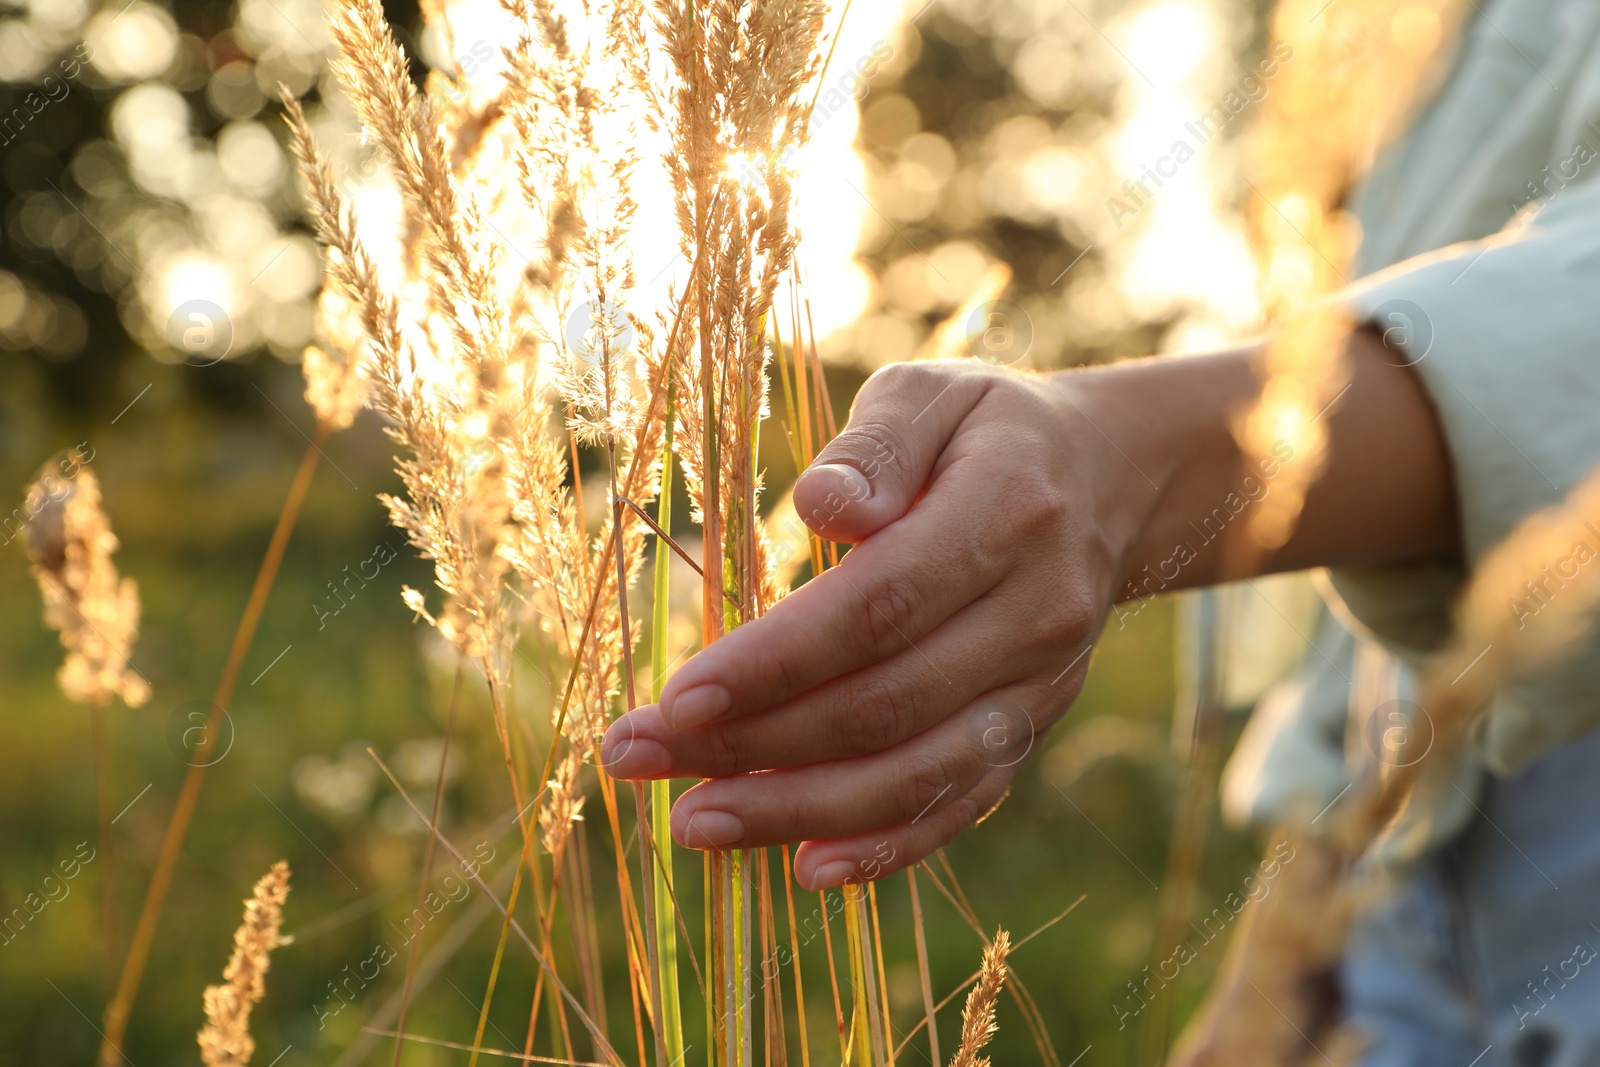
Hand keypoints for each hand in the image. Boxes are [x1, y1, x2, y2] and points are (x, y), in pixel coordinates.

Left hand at [601, 358, 1158, 890]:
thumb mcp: (932, 393)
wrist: (1108, 483)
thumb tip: (820, 509)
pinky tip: (804, 868)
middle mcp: (1036, 612)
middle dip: (752, 744)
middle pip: (886, 703)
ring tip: (693, 824)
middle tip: (635, 756)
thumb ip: (877, 443)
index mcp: (1006, 513)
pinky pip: (960, 802)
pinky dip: (886, 845)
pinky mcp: (1032, 729)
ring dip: (800, 810)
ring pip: (918, 771)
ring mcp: (1041, 684)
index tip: (678, 697)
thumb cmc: (984, 430)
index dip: (777, 661)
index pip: (881, 605)